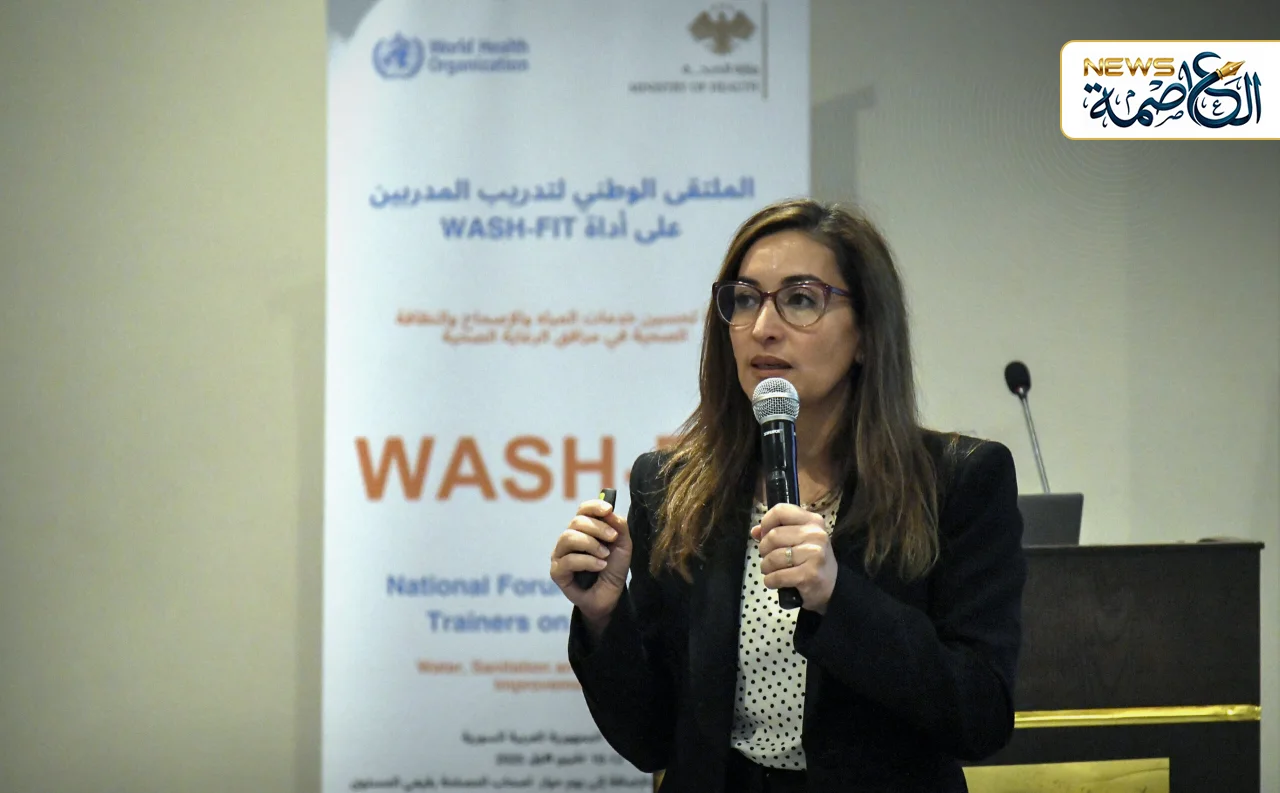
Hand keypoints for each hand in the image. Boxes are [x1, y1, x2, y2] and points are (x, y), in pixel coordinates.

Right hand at [550, 497, 631, 627]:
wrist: (611, 596)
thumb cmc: (613, 569)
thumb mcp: (622, 545)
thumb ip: (619, 526)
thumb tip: (609, 512)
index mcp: (583, 529)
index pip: (583, 510)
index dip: (594, 506)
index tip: (608, 510)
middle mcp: (568, 539)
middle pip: (576, 522)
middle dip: (598, 528)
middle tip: (613, 538)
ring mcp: (560, 555)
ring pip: (568, 537)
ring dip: (591, 544)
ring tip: (605, 555)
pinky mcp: (557, 572)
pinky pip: (568, 560)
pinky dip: (587, 561)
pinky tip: (600, 566)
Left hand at [752, 503, 838, 612]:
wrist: (832, 586)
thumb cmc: (811, 559)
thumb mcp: (799, 539)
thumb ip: (777, 530)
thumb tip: (755, 531)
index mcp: (812, 520)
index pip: (780, 511)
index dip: (766, 522)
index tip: (764, 534)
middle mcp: (816, 534)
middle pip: (773, 535)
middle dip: (764, 549)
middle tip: (768, 557)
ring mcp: (814, 554)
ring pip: (773, 557)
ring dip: (766, 567)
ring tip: (771, 570)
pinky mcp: (809, 575)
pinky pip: (777, 576)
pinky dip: (770, 581)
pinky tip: (774, 581)